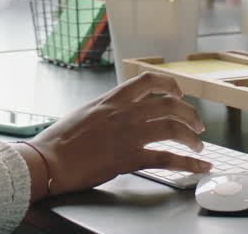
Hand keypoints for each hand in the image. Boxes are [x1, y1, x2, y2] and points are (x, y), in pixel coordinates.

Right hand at [16, 71, 209, 199]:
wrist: (48, 160)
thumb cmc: (59, 140)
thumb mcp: (84, 114)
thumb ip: (105, 111)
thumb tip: (116, 113)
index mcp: (112, 100)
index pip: (148, 81)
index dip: (170, 84)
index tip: (179, 93)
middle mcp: (124, 113)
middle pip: (170, 104)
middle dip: (190, 114)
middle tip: (197, 125)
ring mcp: (128, 134)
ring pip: (174, 128)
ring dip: (192, 137)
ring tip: (198, 146)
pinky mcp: (129, 158)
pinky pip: (167, 158)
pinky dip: (189, 163)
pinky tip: (199, 166)